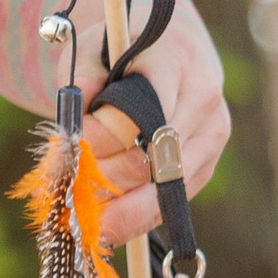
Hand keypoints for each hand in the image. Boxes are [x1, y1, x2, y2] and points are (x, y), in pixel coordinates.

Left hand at [88, 0, 229, 239]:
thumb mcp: (94, 50)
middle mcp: (202, 96)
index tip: (68, 148)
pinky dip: (136, 219)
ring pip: (164, 190)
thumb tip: (74, 120)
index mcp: (173, 58)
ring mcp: (211, 133)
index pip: (140, 111)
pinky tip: (106, 227)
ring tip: (83, 222)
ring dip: (119, 210)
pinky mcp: (207, 164)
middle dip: (104, 179)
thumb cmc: (121, 52)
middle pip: (152, 157)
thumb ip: (82, 80)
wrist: (169, 50)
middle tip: (67, 193)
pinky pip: (172, 204)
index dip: (101, 137)